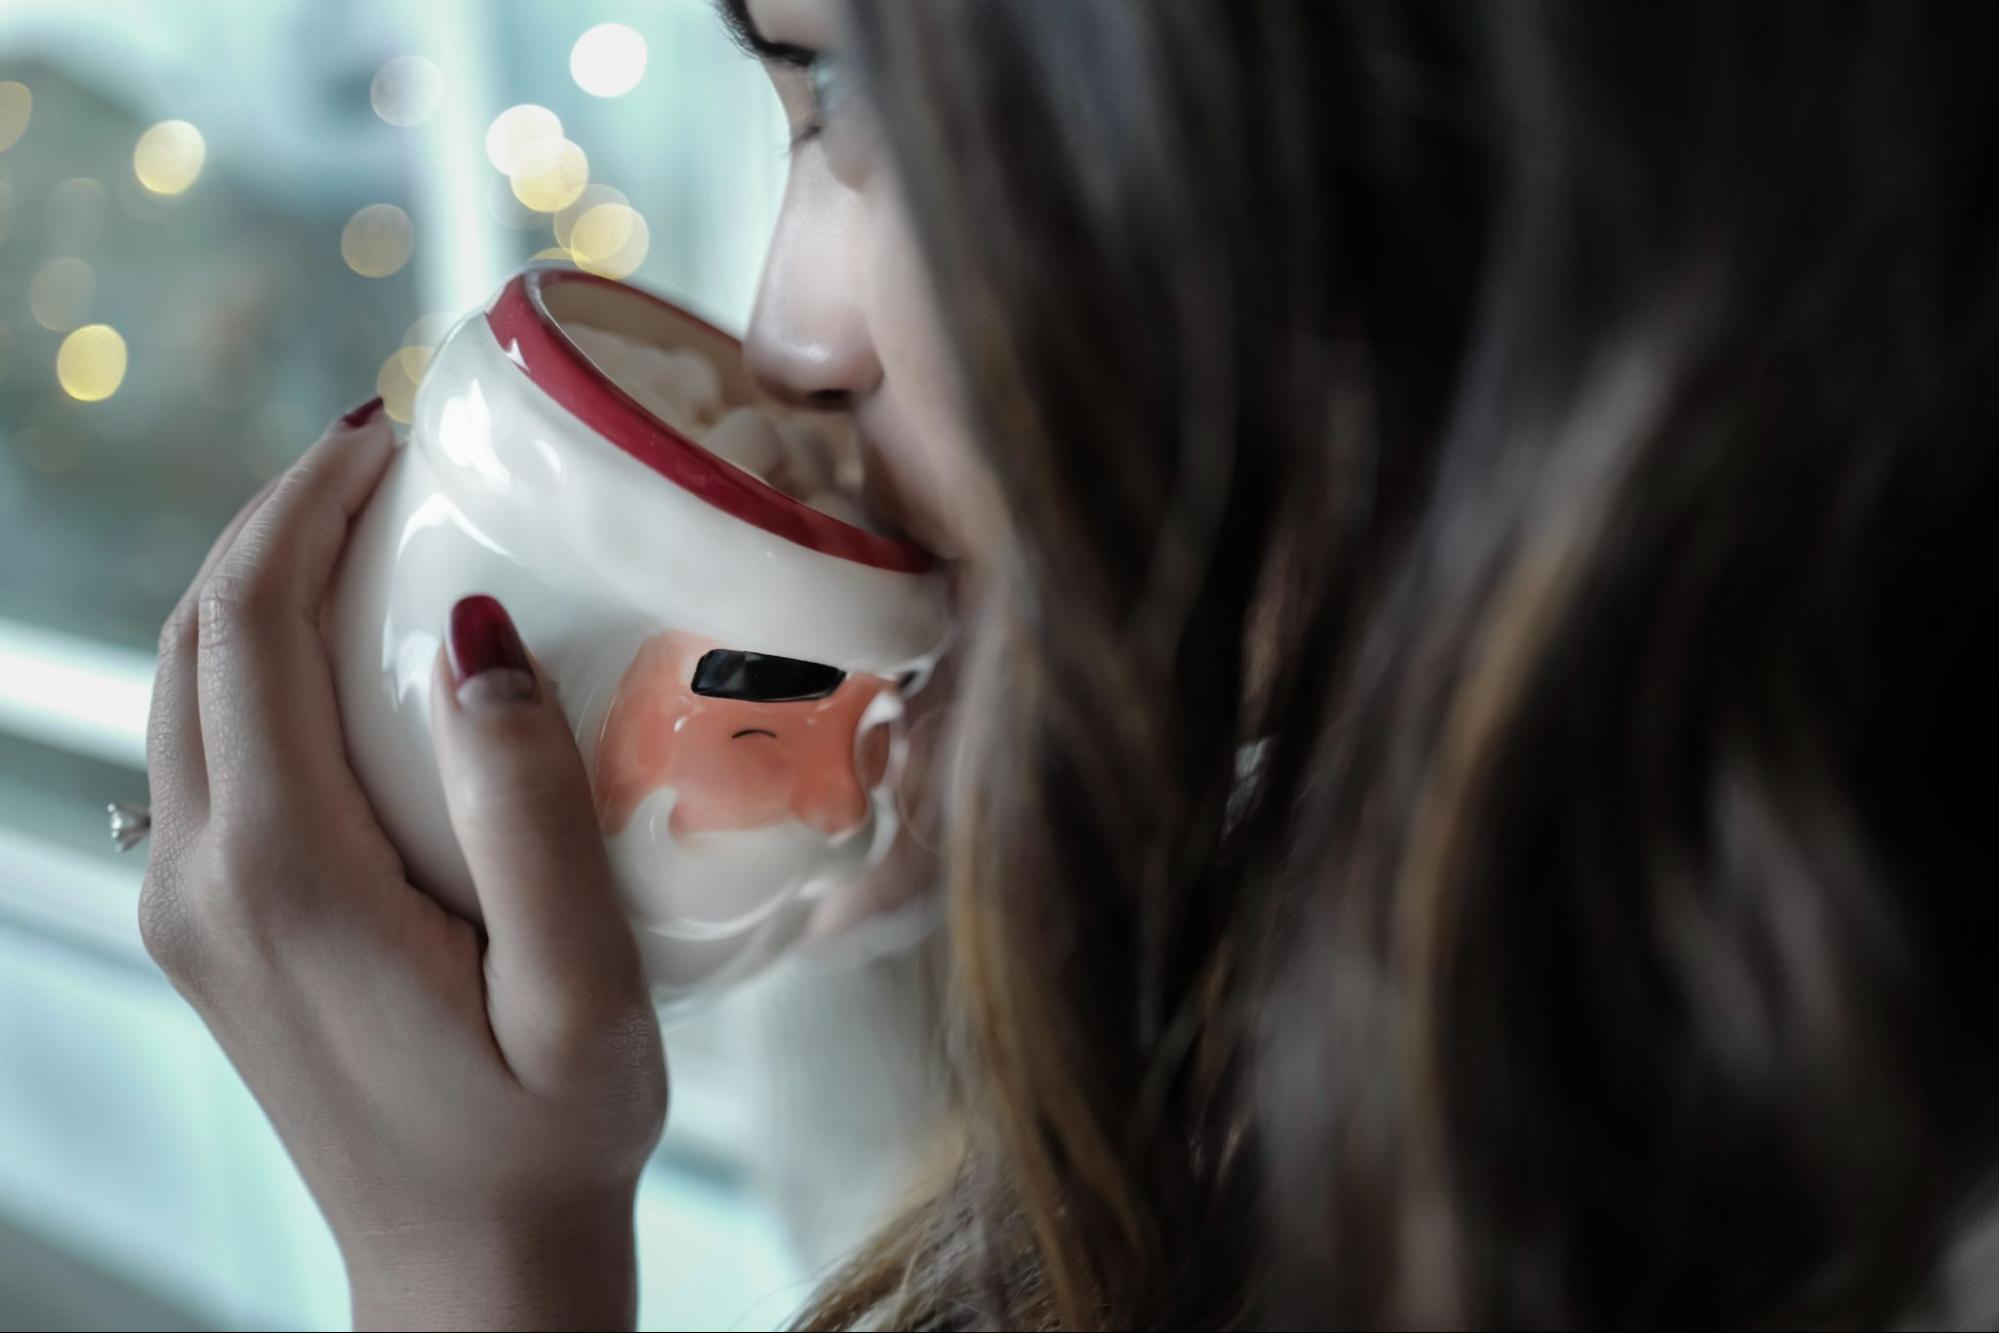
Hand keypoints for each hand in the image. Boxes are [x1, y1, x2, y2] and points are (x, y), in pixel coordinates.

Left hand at [139, 399, 666, 1330]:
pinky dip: (259, 668)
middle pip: (195, 637)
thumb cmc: (549, 1138)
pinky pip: (206, 754)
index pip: (249, 625)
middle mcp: (204, 879)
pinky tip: (354, 659)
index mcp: (285, 876)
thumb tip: (473, 633)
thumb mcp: (582, 990)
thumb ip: (529, 812)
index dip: (307, 504)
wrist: (467, 1269)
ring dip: (259, 590)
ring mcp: (190, 908)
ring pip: (184, 690)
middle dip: (276, 523)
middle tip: (394, 458)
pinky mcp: (211, 931)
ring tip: (374, 532)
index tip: (392, 430)